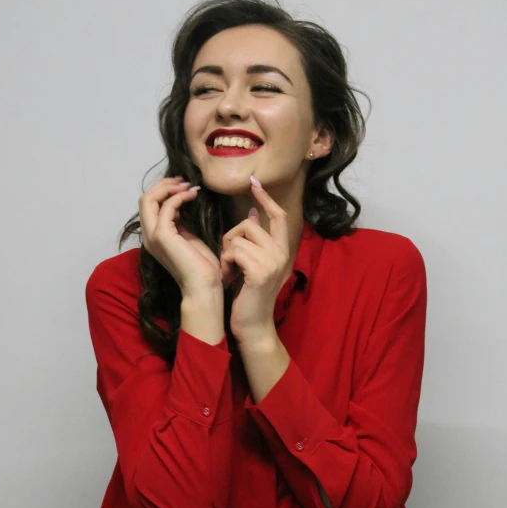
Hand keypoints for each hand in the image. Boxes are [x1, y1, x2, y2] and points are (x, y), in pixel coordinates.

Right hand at [139, 176, 221, 296]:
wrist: (203, 286)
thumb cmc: (201, 266)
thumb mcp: (187, 237)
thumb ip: (178, 222)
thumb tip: (179, 203)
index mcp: (153, 237)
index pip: (148, 205)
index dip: (163, 191)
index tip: (183, 185)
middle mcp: (148, 236)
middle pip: (145, 199)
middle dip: (164, 185)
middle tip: (184, 181)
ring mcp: (153, 236)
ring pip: (149, 199)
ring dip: (170, 187)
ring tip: (189, 186)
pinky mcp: (162, 236)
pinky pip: (167, 206)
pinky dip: (180, 196)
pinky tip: (193, 195)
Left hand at [220, 175, 289, 342]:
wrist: (252, 326)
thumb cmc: (248, 295)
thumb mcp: (252, 263)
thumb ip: (255, 240)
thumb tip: (251, 212)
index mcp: (282, 250)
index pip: (278, 216)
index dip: (265, 197)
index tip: (254, 181)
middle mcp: (281, 253)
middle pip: (249, 224)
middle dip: (231, 237)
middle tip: (228, 259)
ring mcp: (273, 262)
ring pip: (239, 237)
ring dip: (226, 253)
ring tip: (229, 271)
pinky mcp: (260, 271)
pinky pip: (234, 251)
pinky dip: (225, 263)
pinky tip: (228, 277)